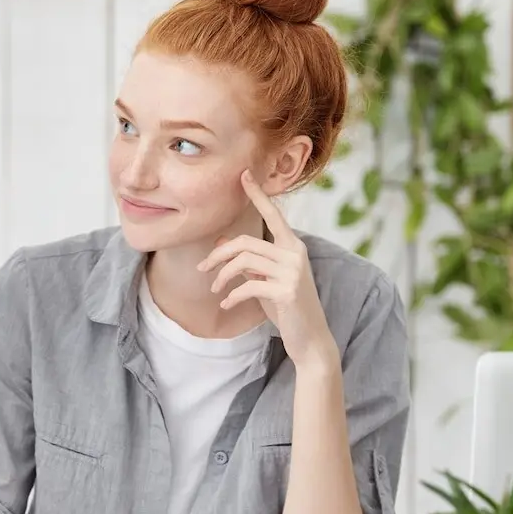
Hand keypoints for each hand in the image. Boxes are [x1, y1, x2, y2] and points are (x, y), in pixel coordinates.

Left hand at [197, 170, 336, 366]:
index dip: (258, 195)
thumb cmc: (286, 306)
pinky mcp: (287, 291)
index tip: (244, 175)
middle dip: (218, 254)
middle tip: (203, 269)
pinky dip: (232, 296)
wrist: (309, 338)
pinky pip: (248, 286)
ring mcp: (293, 271)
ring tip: (215, 290)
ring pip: (243, 262)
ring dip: (222, 276)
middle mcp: (295, 253)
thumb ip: (249, 258)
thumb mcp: (264, 278)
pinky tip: (226, 305)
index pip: (274, 214)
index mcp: (292, 246)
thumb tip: (222, 239)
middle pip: (245, 242)